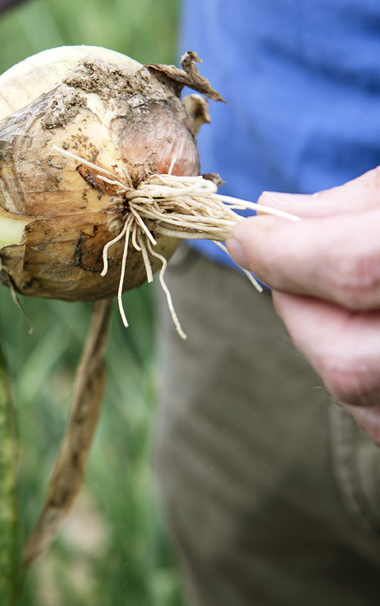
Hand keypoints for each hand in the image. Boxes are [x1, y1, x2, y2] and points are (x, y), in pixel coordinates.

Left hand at [227, 167, 379, 444]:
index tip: (245, 236)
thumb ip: (354, 205)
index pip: (352, 268)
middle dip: (296, 310)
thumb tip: (272, 212)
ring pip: (358, 400)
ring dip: (322, 345)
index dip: (284, 253)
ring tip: (331, 298)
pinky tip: (360, 336)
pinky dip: (356, 382)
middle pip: (347, 362)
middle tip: (289, 271)